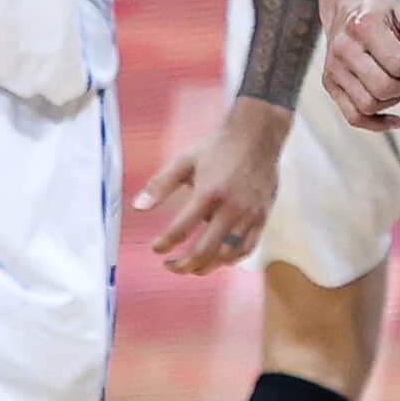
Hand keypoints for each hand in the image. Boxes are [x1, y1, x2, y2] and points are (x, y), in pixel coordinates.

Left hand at [134, 96, 289, 273]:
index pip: (181, 229)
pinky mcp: (262, 216)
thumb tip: (137, 208)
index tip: (156, 248)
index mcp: (208, 193)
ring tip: (192, 266)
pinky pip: (247, 248)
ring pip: (227, 255)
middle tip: (170, 266)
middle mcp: (231, 208)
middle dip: (183, 265)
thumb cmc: (218, 146)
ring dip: (206, 266)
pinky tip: (218, 258)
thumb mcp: (185, 161)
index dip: (164, 244)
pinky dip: (230, 259)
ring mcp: (249, 214)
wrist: (258, 134)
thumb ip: (160, 185)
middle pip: (204, 250)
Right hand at [323, 0, 399, 130]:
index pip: (398, 64)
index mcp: (363, 25)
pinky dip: (377, 123)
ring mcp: (333, 67)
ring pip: (368, 106)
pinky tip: (394, 119)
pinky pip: (353, 117)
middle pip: (382, 88)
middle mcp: (343, 47)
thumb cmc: (383, 13)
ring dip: (392, 100)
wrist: (348, 9)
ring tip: (395, 81)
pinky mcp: (330, 83)